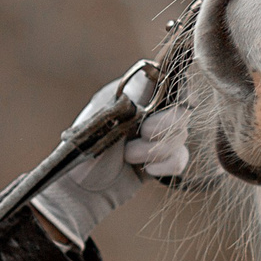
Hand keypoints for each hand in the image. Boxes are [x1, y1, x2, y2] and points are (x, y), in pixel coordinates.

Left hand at [31, 85, 190, 245]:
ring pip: (182, 136)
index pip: (168, 82)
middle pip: (181, 110)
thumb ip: (132, 96)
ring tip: (129, 157)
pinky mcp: (161, 161)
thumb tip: (156, 71)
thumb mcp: (104, 116)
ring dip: (156, 148)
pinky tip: (147, 170)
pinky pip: (180, 159)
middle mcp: (149, 112)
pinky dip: (166, 165)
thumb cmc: (83, 148)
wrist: (78, 190)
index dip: (177, 91)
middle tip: (142, 132)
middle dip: (163, 125)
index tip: (167, 104)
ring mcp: (157, 137)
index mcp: (134, 94)